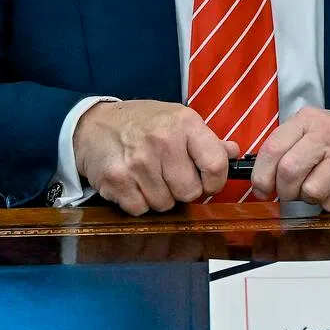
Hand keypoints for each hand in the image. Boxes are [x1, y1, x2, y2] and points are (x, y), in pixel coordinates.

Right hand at [72, 99, 237, 215]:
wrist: (95, 124)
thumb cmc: (142, 123)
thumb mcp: (177, 120)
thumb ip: (207, 140)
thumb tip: (234, 153)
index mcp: (183, 123)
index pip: (216, 164)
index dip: (215, 181)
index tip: (207, 180)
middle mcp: (161, 140)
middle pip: (189, 192)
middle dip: (182, 189)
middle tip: (169, 174)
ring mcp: (137, 162)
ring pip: (165, 205)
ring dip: (159, 196)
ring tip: (148, 175)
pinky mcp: (117, 180)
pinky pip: (141, 209)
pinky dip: (138, 201)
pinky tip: (133, 182)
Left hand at [250, 108, 329, 211]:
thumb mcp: (314, 126)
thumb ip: (287, 144)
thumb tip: (259, 173)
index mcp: (307, 121)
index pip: (272, 149)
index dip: (261, 175)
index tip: (261, 188)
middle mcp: (326, 136)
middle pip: (288, 172)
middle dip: (284, 191)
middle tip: (289, 192)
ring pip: (310, 192)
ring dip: (308, 198)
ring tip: (316, 186)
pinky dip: (328, 203)